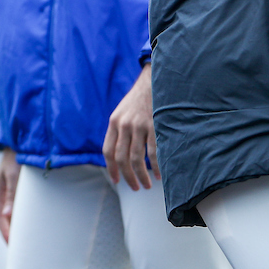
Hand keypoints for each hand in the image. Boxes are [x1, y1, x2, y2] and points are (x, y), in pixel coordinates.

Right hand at [0, 147, 19, 242]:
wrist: (20, 141)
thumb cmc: (16, 157)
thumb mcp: (14, 175)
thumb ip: (12, 194)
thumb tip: (7, 215)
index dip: (5, 233)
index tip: (12, 246)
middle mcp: (0, 194)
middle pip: (3, 219)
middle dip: (8, 234)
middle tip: (17, 249)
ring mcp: (7, 192)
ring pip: (8, 214)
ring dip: (14, 226)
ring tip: (21, 240)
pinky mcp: (14, 189)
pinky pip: (14, 208)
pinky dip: (18, 218)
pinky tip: (25, 223)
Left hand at [102, 63, 157, 189]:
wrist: (153, 82)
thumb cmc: (138, 101)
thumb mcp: (122, 113)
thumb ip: (119, 131)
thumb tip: (119, 155)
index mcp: (114, 122)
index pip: (108, 151)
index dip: (112, 168)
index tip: (117, 181)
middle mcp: (124, 125)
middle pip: (121, 158)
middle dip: (128, 176)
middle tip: (135, 187)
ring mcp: (139, 126)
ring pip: (137, 158)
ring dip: (141, 175)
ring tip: (147, 185)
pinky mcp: (155, 126)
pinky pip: (154, 152)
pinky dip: (157, 167)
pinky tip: (160, 175)